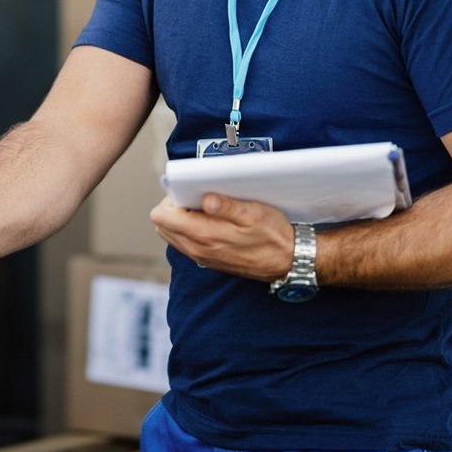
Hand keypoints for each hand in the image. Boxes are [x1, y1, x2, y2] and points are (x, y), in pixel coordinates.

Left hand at [150, 193, 294, 281]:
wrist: (289, 261)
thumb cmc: (274, 236)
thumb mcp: (254, 214)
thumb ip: (227, 206)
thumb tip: (205, 198)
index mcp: (205, 236)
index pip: (162, 217)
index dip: (171, 198)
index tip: (187, 189)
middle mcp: (198, 249)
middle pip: (162, 226)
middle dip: (173, 208)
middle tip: (194, 196)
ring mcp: (202, 257)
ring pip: (172, 235)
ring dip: (180, 219)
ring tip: (203, 207)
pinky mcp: (208, 260)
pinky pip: (185, 243)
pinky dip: (190, 230)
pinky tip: (210, 221)